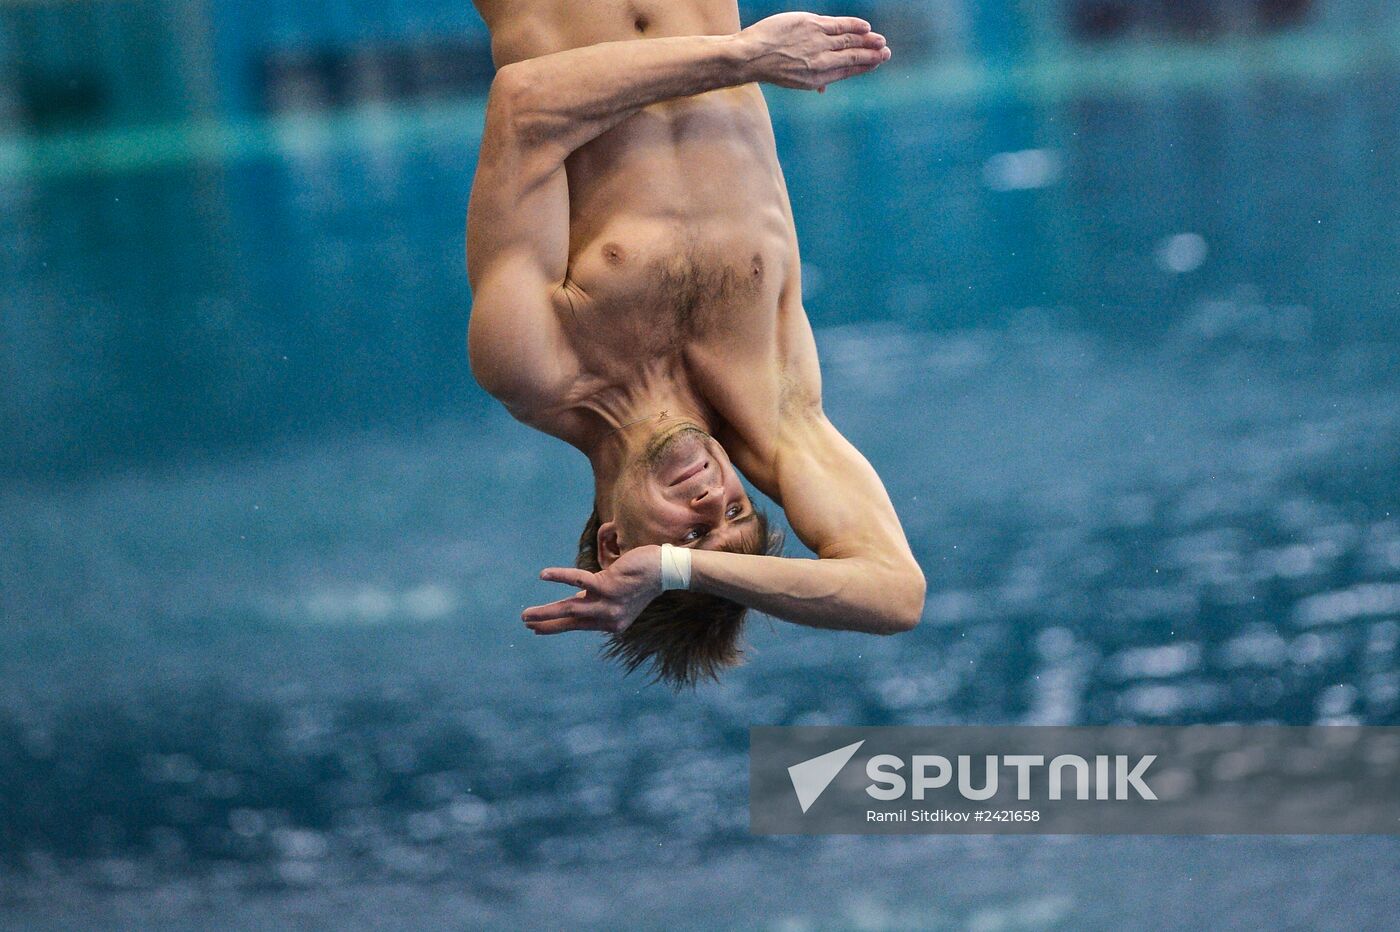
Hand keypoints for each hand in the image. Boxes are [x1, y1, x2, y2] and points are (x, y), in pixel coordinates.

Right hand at [522, 545, 663, 634]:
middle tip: (527, 624)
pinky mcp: (607, 585)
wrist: (664, 570)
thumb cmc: (641, 579)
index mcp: (611, 623)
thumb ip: (596, 601)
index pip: (578, 626)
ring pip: (570, 608)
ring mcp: (607, 602)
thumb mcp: (617, 597)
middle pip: (571, 622)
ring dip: (546, 612)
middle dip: (547, 624)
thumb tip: (575, 602)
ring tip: (527, 615)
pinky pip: (578, 580)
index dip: (557, 627)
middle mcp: (608, 617)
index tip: (538, 630)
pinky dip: (560, 577)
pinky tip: (544, 575)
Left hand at [738, 12, 890, 91]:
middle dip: (871, 56)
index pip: (846, 72)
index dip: (863, 67)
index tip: (875, 64)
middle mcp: (821, 62)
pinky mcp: (812, 25)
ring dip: (867, 41)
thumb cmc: (770, 68)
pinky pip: (839, 25)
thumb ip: (813, 79)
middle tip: (886, 53)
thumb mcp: (793, 80)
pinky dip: (854, 26)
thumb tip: (824, 88)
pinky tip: (865, 27)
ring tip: (881, 41)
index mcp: (817, 78)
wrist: (750, 57)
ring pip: (849, 41)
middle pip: (852, 57)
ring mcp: (817, 43)